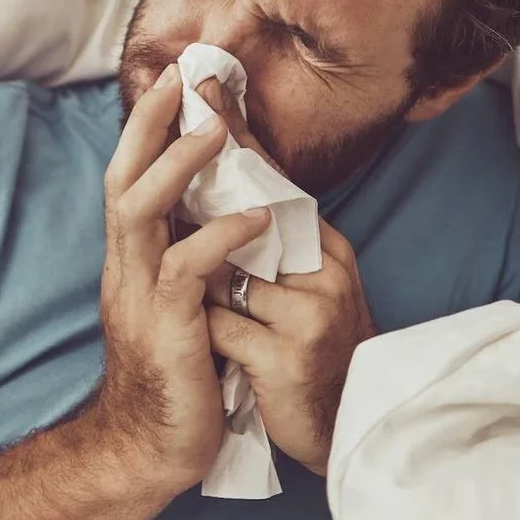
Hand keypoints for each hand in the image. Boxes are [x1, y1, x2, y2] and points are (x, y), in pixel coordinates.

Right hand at [95, 64, 272, 493]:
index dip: (145, 130)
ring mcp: (140, 296)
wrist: (148, 448)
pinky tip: (254, 218)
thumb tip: (224, 210)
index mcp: (132, 259)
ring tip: (216, 133)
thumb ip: (188, 255)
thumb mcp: (179, 303)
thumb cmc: (176, 371)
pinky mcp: (166, 328)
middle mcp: (126, 268)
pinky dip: (218, 238)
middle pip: (122, 180)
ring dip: (177, 169)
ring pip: (141, 213)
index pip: (129, 179)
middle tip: (178, 80)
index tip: (171, 83)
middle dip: (146, 127)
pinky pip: (186, 271)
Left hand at [196, 78, 375, 475]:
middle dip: (205, 196)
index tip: (201, 87)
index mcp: (325, 248)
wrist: (344, 432)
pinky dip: (213, 338)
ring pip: (224, 277)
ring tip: (224, 322)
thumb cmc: (310, 354)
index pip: (272, 180)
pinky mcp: (287, 356)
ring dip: (206, 297)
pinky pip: (223, 327)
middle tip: (176, 153)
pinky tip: (225, 359)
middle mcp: (325, 270)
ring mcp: (309, 313)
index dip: (234, 133)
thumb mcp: (301, 290)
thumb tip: (226, 195)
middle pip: (249, 216)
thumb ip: (270, 244)